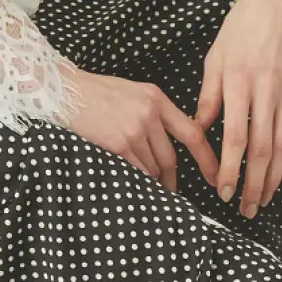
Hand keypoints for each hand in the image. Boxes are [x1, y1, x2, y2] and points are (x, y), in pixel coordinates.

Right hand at [60, 63, 219, 193]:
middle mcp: (149, 113)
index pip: (192, 132)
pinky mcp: (118, 143)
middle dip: (171, 178)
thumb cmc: (97, 93)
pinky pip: (135, 170)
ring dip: (150, 178)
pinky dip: (135, 178)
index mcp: (157, 99)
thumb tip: (168, 144)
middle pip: (170, 157)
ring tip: (142, 180)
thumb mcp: (134, 94)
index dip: (207, 158)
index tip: (216, 175)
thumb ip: (155, 114)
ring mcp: (134, 129)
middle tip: (172, 191)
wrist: (65, 91)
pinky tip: (129, 177)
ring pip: (153, 167)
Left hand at [195, 0, 281, 216]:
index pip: (235, 138)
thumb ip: (208, 97)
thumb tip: (199, 131)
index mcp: (239, 84)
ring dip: (277, 177)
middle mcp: (267, 90)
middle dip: (254, 184)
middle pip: (262, 149)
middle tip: (246, 209)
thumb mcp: (215, 59)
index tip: (223, 192)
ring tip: (266, 198)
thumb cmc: (241, 28)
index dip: (229, 170)